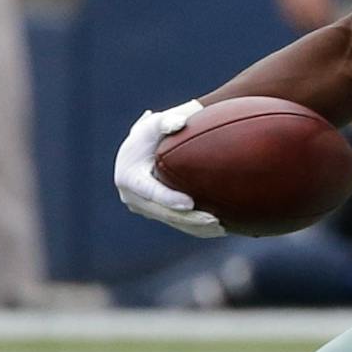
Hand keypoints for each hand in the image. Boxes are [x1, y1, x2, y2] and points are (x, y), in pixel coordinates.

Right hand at [115, 100, 224, 236]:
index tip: (190, 203)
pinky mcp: (155, 214)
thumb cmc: (151, 134)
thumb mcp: (154, 124)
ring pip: (172, 222)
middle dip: (189, 219)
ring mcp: (143, 208)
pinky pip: (177, 224)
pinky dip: (195, 228)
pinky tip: (219, 229)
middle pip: (164, 213)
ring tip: (221, 228)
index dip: (169, 199)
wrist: (140, 149)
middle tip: (215, 220)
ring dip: (196, 227)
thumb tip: (180, 123)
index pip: (151, 192)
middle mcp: (133, 198)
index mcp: (129, 177)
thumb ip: (165, 122)